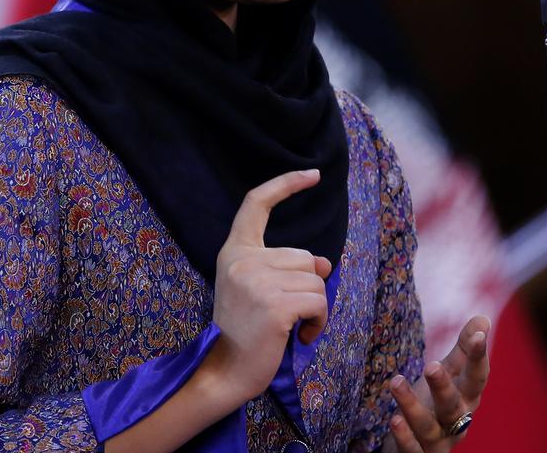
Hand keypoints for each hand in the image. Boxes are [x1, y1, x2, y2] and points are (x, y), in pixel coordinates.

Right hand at [202, 169, 332, 403]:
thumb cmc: (244, 333)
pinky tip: (300, 337)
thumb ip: (285, 269)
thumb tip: (323, 263)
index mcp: (233, 251)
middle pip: (304, 256)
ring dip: (315, 308)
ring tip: (290, 328)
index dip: (286, 184)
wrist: (223, 371)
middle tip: (286, 314)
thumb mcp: (259, 291)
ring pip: (316, 281)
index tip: (312, 174)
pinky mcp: (274, 304)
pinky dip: (319, 322)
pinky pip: (319, 302)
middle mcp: (242, 260)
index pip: (256, 204)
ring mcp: (256, 281)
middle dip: (307, 286)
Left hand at [387, 315, 490, 451]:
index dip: (479, 357)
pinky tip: (394, 420)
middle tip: (431, 365)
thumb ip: (463, 350)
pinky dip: (404, 437)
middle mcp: (455, 423)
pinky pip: (412, 450)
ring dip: (412, 406)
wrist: (418, 446)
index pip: (476, 378)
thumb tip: (483, 318)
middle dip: (444, 386)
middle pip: (452, 406)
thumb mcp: (449, 376)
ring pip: (427, 428)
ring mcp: (437, 442)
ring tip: (395, 382)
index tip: (479, 333)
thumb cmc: (436, 406)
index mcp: (466, 400)